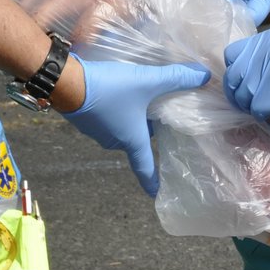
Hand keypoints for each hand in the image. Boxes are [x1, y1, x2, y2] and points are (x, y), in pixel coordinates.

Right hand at [62, 58, 209, 194]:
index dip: (153, 181)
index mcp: (131, 140)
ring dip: (130, 115)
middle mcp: (114, 140)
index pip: (146, 167)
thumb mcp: (147, 81)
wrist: (66, 82)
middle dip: (147, 130)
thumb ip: (176, 78)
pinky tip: (116, 90)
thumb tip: (204, 76)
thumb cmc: (109, 89)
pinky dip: (114, 108)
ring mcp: (97, 131)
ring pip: (121, 126)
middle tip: (160, 113)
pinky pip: (106, 118)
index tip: (158, 193)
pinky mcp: (85, 119)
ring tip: (139, 96)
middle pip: (136, 139)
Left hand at [188, 0, 269, 25]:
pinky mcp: (218, 5)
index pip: (252, 20)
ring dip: (208, 21)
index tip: (215, 24)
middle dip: (220, 25)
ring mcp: (234, 6)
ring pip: (223, 22)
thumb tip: (220, 9)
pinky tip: (190, 16)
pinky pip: (210, 15)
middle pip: (238, 25)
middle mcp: (251, 5)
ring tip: (193, 22)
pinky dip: (201, 15)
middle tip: (201, 26)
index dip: (235, 25)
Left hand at [223, 28, 269, 117]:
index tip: (244, 84)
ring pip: (243, 96)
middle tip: (251, 103)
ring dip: (251, 107)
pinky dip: (263, 114)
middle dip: (239, 95)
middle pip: (233, 78)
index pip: (231, 56)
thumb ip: (265, 59)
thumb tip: (245, 81)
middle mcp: (264, 49)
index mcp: (266, 38)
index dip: (235, 74)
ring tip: (266, 107)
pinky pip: (256, 108)